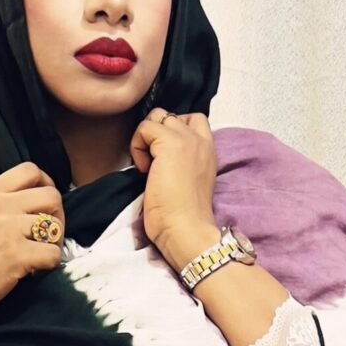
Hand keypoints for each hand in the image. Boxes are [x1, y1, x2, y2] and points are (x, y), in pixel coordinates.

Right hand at [0, 162, 65, 326]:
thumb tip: (29, 204)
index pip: (30, 170)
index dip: (46, 187)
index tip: (42, 208)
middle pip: (51, 195)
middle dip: (57, 216)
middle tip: (47, 237)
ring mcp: (8, 229)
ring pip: (55, 226)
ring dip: (54, 244)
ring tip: (39, 257)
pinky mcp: (16, 255)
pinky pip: (54, 254)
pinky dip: (49, 266)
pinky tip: (33, 272)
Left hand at [128, 109, 217, 256]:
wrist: (186, 229)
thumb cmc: (184, 217)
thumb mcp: (188, 181)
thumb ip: (181, 161)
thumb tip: (156, 154)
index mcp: (208, 151)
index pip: (193, 119)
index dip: (173, 130)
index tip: (163, 156)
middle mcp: (200, 140)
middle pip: (172, 115)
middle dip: (156, 133)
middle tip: (152, 161)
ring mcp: (186, 140)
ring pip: (158, 116)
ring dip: (146, 137)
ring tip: (148, 164)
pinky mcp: (170, 144)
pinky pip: (144, 128)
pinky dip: (137, 146)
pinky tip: (143, 169)